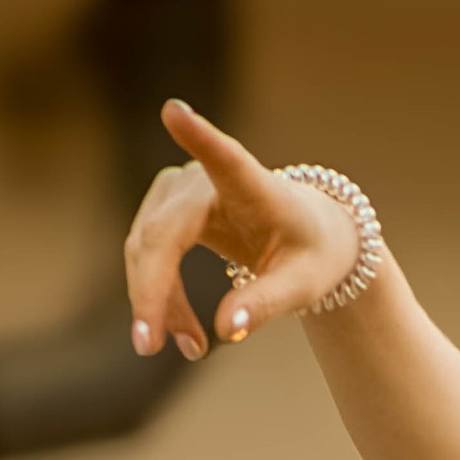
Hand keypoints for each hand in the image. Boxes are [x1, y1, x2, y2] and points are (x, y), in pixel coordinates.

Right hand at [123, 99, 361, 360]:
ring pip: (146, 250)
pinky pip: (147, 258)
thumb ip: (266, 303)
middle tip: (148, 347)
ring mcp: (179, 190)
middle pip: (161, 234)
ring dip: (160, 304)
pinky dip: (160, 299)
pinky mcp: (165, 208)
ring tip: (194, 349)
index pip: (225, 158)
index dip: (198, 137)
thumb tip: (226, 330)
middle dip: (150, 292)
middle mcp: (206, 180)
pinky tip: (185, 335)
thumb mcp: (304, 285)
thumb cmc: (312, 254)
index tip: (174, 111)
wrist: (308, 236)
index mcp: (252, 186)